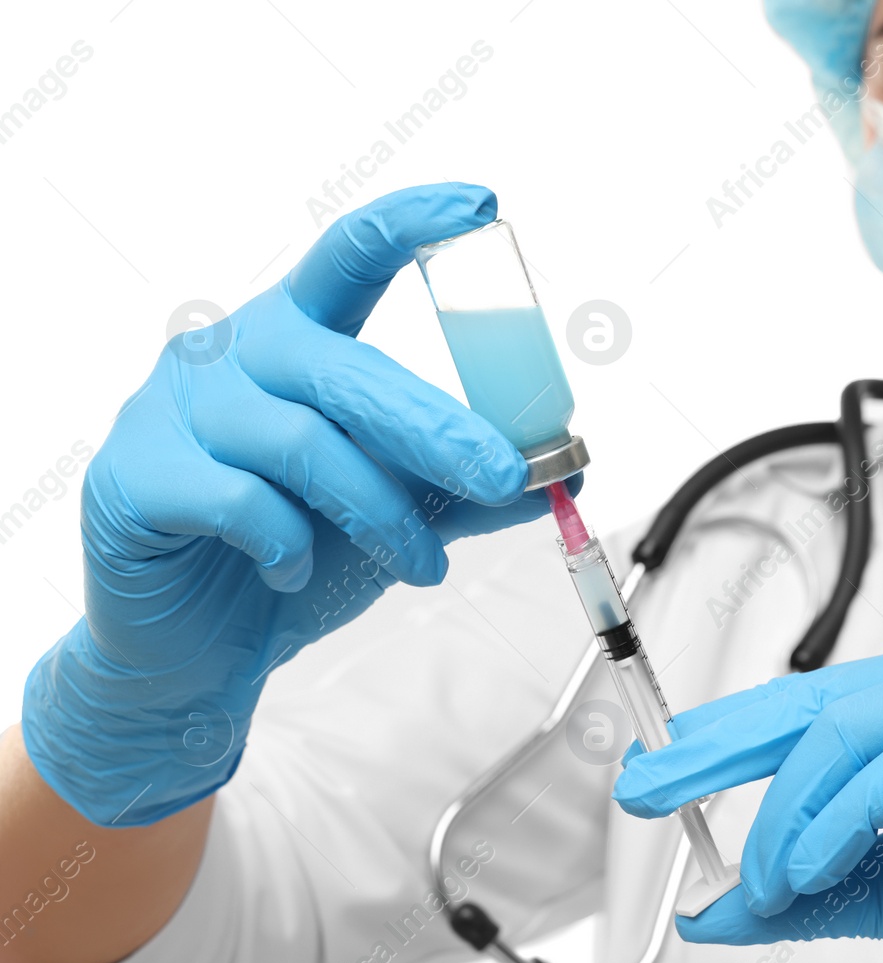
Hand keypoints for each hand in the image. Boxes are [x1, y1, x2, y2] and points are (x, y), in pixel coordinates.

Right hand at [23, 183, 568, 827]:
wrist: (191, 650)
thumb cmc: (287, 557)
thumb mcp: (395, 514)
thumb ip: (466, 490)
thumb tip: (561, 471)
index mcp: (295, 338)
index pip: (350, 254)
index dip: (413, 223)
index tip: (480, 206)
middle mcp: (232, 353)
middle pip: (348, 367)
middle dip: (438, 428)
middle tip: (502, 476)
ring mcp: (173, 408)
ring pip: (304, 443)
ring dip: (383, 514)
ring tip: (421, 566)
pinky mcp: (134, 476)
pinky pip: (240, 501)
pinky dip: (289, 545)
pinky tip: (293, 570)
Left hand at [615, 623, 882, 962]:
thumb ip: (811, 892)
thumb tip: (714, 909)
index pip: (812, 707)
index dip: (727, 736)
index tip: (655, 770)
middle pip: (815, 700)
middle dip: (721, 748)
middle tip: (648, 785)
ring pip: (850, 726)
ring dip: (789, 811)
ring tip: (765, 880)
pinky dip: (845, 813)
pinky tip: (813, 862)